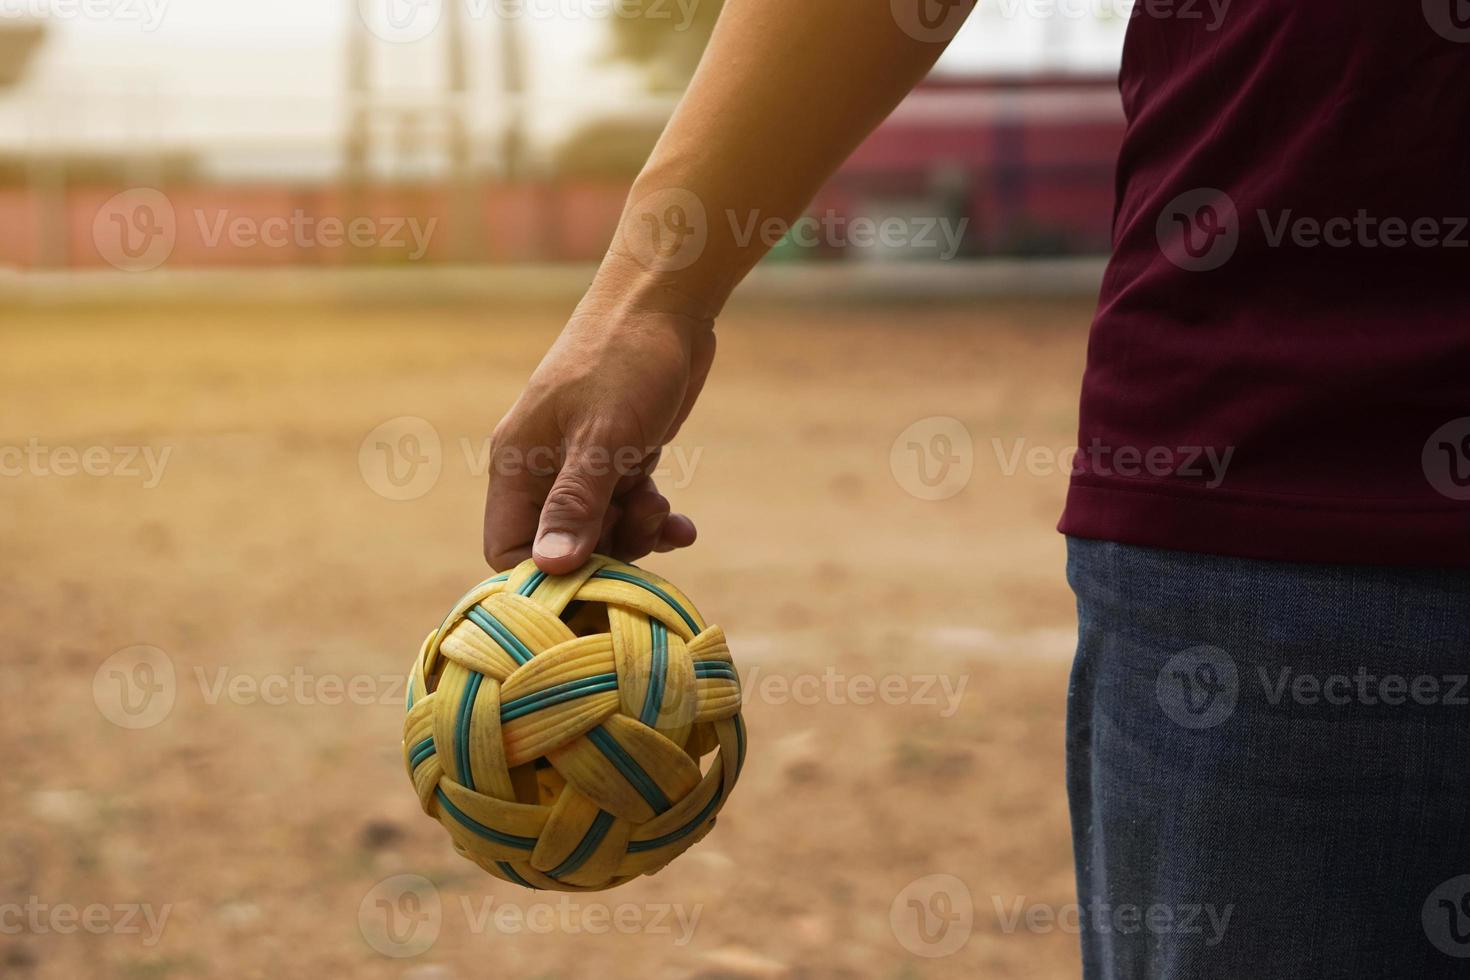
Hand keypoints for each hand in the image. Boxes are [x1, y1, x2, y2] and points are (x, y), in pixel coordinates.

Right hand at [483, 294, 715, 574]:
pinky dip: (654, 520)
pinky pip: (629, 510)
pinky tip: (683, 525)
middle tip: (644, 522)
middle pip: (561, 547)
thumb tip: (551, 567)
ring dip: (636, 533)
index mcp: (517, 464)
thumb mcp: (604, 436)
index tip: (595, 577)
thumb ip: (576, 503)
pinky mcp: (619, 458)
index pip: (508, 549)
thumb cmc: (627, 360)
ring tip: (662, 506)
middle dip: (606, 550)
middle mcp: (541, 470)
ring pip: (600, 532)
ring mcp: (582, 465)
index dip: (546, 574)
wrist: (666, 304)